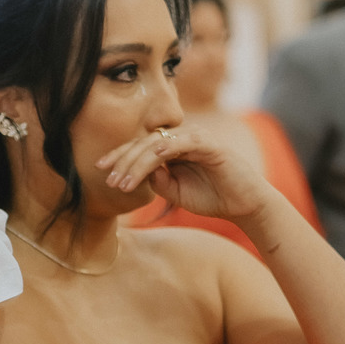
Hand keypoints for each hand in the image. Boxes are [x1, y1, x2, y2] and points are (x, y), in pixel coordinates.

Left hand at [97, 127, 271, 225]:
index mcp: (173, 147)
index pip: (141, 147)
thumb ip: (157, 180)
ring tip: (123, 183)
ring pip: (157, 143)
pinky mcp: (209, 144)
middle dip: (122, 159)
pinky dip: (163, 151)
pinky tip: (148, 164)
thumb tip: (139, 172)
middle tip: (108, 178)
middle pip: (144, 142)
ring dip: (137, 163)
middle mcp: (182, 138)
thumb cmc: (212, 197)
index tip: (100, 169)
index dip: (120, 156)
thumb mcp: (175, 192)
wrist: (244, 205)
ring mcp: (196, 138)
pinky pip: (181, 143)